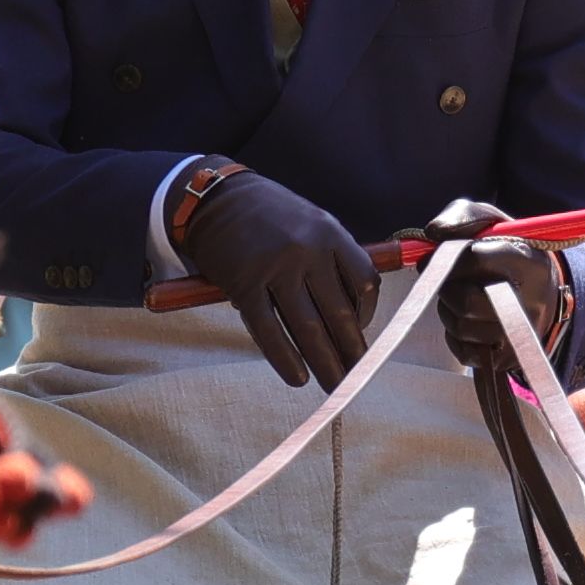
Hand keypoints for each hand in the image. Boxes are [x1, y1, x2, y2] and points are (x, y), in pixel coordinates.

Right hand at [173, 163, 382, 386]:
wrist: (216, 198)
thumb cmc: (270, 216)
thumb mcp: (311, 222)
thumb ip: (333, 258)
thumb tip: (354, 313)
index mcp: (330, 233)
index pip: (364, 282)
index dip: (368, 315)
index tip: (360, 333)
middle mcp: (306, 250)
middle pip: (339, 313)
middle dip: (351, 351)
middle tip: (358, 376)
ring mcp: (275, 268)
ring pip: (308, 328)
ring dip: (324, 363)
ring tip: (335, 385)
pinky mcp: (244, 285)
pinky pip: (270, 331)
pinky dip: (285, 359)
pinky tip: (297, 377)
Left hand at [422, 200, 572, 384]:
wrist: (541, 293)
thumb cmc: (507, 252)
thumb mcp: (492, 223)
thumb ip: (462, 216)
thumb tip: (433, 233)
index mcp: (530, 263)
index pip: (476, 259)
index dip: (447, 257)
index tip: (435, 254)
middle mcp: (531, 303)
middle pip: (466, 301)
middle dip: (446, 288)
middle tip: (448, 279)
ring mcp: (520, 336)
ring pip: (460, 326)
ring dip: (448, 309)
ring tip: (460, 296)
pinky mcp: (507, 360)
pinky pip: (462, 350)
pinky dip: (454, 333)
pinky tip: (467, 318)